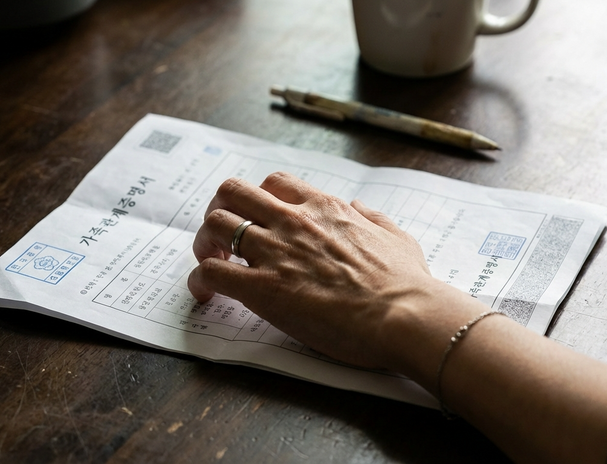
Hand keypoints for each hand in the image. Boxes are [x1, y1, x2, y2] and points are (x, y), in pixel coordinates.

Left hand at [187, 172, 443, 367]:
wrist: (404, 315)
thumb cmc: (406, 282)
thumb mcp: (396, 236)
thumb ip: (373, 218)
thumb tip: (358, 207)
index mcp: (324, 207)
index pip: (274, 182)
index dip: (258, 199)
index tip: (259, 221)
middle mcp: (293, 221)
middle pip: (232, 191)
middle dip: (221, 211)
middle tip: (223, 238)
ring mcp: (275, 252)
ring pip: (215, 225)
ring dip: (205, 243)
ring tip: (212, 264)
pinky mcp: (263, 288)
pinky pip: (211, 272)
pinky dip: (200, 281)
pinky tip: (207, 295)